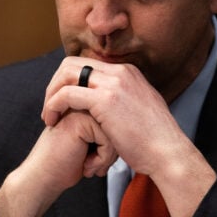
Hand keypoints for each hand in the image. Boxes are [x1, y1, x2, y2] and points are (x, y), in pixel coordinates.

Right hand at [0, 107, 115, 216]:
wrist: (43, 178)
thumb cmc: (66, 165)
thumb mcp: (93, 145)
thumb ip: (108, 131)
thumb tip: (133, 134)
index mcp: (87, 107)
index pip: (118, 124)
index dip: (111, 147)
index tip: (93, 159)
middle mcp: (84, 105)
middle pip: (118, 127)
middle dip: (110, 151)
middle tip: (94, 165)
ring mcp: (81, 110)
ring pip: (116, 133)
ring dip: (106, 157)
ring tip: (89, 166)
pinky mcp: (80, 121)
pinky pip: (109, 140)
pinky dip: (102, 159)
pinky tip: (86, 165)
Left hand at [42, 58, 191, 177]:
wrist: (167, 153)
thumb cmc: (155, 141)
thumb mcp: (141, 110)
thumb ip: (126, 100)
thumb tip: (114, 106)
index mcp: (129, 72)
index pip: (87, 64)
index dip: (69, 80)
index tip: (63, 101)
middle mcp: (121, 72)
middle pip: (72, 63)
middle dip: (55, 83)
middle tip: (51, 107)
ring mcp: (114, 83)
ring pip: (66, 74)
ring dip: (51, 94)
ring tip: (49, 115)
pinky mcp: (105, 100)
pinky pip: (67, 94)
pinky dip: (54, 105)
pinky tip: (53, 121)